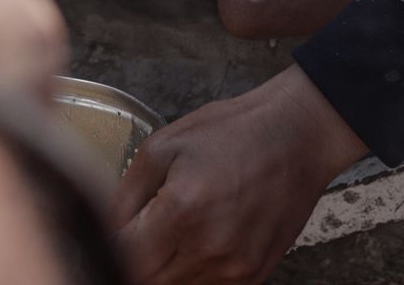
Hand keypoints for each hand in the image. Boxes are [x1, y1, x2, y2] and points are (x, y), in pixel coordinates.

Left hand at [113, 66, 363, 284]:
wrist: (297, 136)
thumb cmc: (231, 132)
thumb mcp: (163, 146)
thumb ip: (126, 195)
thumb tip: (105, 230)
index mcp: (182, 211)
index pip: (126, 258)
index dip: (113, 247)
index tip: (114, 233)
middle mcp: (211, 248)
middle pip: (150, 280)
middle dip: (138, 258)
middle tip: (142, 229)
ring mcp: (236, 267)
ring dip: (166, 266)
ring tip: (175, 228)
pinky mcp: (255, 273)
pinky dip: (196, 270)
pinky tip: (200, 237)